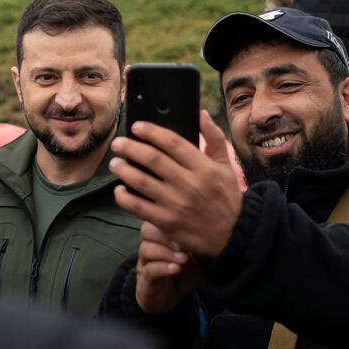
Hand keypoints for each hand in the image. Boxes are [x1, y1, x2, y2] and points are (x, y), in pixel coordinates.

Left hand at [111, 110, 242, 258]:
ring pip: (142, 182)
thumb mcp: (226, 165)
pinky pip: (139, 207)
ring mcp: (176, 204)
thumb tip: (200, 114)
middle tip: (118, 144)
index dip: (151, 131)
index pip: (172, 142)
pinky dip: (125, 197)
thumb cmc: (226, 197)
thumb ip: (214, 137)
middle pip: (152, 159)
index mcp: (203, 167)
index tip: (136, 126)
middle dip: (130, 148)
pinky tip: (120, 189)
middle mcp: (189, 184)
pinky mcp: (167, 222)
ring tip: (115, 163)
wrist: (233, 234)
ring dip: (124, 170)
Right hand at [134, 222, 203, 314]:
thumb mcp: (200, 260)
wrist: (169, 298)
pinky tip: (176, 269)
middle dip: (166, 235)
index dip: (174, 222)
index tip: (192, 229)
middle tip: (184, 245)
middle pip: (147, 229)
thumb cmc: (184, 275)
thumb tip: (219, 235)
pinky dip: (163, 268)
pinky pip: (149, 269)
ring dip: (166, 253)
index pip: (160, 219)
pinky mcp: (145, 279)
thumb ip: (204, 248)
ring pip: (146, 249)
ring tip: (183, 259)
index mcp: (162, 236)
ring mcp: (146, 262)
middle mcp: (150, 246)